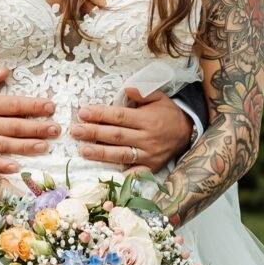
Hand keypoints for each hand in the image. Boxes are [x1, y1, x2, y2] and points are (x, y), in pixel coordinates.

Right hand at [0, 64, 59, 173]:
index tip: (50, 106)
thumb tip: (5, 70)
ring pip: (5, 144)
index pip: (12, 105)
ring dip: (26, 146)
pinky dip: (1, 165)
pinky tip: (16, 167)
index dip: (32, 106)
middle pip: (13, 126)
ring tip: (45, 146)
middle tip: (55, 129)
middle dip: (36, 128)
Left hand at [70, 88, 192, 173]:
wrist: (187, 133)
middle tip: (75, 131)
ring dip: (100, 153)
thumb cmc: (168, 113)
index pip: (119, 116)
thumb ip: (143, 93)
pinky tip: (104, 174)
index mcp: (147, 119)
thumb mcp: (159, 97)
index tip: (83, 113)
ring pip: (121, 154)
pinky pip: (134, 173)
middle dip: (94, 133)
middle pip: (116, 136)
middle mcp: (147, 138)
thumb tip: (126, 89)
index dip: (100, 115)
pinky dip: (120, 175)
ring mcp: (148, 155)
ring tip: (83, 151)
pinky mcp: (150, 167)